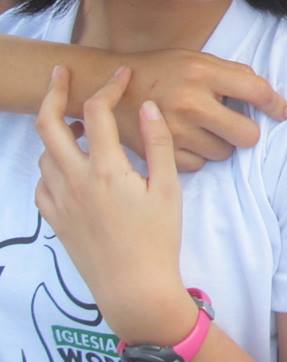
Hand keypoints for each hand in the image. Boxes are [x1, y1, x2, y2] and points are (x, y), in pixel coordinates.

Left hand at [35, 66, 196, 343]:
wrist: (134, 288)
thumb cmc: (158, 238)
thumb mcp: (168, 188)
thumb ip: (158, 143)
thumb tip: (148, 106)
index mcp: (106, 169)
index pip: (97, 112)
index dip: (109, 86)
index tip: (123, 73)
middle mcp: (74, 180)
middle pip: (48, 124)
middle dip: (53, 93)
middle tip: (62, 74)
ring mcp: (59, 200)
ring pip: (44, 153)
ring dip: (58, 132)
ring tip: (80, 127)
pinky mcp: (55, 219)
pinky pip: (42, 181)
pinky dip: (53, 164)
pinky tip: (73, 167)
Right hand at [119, 49, 286, 171]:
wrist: (104, 89)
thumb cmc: (160, 71)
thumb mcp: (195, 59)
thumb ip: (231, 75)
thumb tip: (270, 97)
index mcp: (202, 73)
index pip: (256, 90)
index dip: (276, 104)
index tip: (284, 111)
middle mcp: (191, 102)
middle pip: (247, 135)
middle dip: (247, 131)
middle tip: (235, 124)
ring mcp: (175, 131)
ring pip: (224, 153)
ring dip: (221, 144)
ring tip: (202, 129)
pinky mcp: (161, 153)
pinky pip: (200, 165)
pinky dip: (198, 156)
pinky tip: (185, 140)